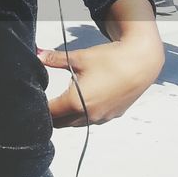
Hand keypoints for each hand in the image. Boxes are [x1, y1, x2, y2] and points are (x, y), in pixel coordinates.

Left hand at [41, 33, 162, 128]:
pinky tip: (86, 97)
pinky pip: (91, 119)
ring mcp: (101, 117)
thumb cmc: (111, 59)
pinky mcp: (112, 115)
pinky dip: (84, 113)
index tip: (36, 98)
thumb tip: (37, 54)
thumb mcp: (78, 57)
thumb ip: (55, 59)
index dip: (39, 106)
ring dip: (68, 114)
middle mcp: (88, 115)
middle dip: (51, 113)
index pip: (49, 113)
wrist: (141, 62)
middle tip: (48, 99)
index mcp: (76, 103)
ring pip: (76, 123)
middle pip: (60, 122)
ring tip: (66, 97)